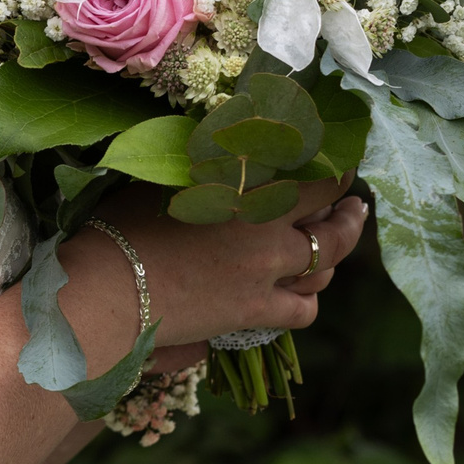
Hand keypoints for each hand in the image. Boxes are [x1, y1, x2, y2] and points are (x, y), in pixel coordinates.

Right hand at [84, 177, 367, 347]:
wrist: (108, 289)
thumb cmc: (124, 225)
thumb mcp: (169, 179)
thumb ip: (212, 167)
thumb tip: (231, 150)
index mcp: (247, 186)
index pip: (314, 171)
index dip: (337, 167)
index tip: (341, 162)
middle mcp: (267, 227)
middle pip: (332, 218)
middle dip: (349, 210)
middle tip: (355, 203)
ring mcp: (265, 272)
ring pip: (326, 263)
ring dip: (336, 252)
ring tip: (337, 243)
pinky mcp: (255, 312)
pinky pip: (304, 309)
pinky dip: (307, 301)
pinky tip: (302, 293)